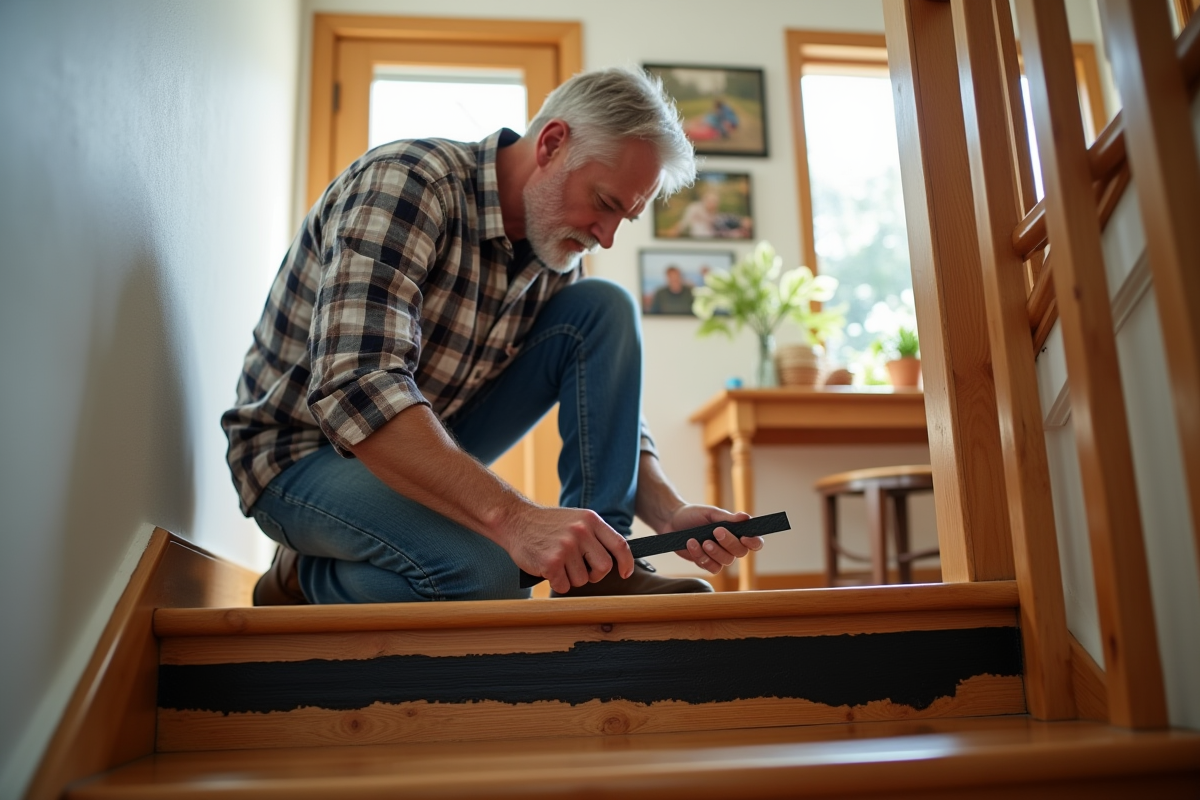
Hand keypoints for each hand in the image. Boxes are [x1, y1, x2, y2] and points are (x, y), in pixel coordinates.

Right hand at [505, 506, 634, 594]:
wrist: (514, 520)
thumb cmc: (546, 524)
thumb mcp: (575, 520)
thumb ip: (594, 535)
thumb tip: (615, 560)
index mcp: (591, 520)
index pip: (619, 545)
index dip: (626, 562)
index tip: (626, 573)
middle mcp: (581, 532)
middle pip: (604, 567)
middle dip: (594, 575)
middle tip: (581, 570)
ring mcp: (566, 547)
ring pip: (582, 580)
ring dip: (571, 578)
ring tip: (558, 564)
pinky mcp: (551, 562)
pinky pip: (563, 586)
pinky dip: (556, 583)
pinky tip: (547, 569)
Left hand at [663, 504, 761, 574]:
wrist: (672, 521)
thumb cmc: (693, 515)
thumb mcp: (710, 513)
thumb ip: (727, 518)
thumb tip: (746, 517)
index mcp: (737, 532)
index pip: (755, 542)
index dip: (754, 542)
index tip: (745, 536)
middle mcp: (731, 546)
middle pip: (741, 552)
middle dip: (729, 543)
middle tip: (716, 531)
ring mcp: (718, 556)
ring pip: (726, 562)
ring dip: (714, 551)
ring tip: (701, 540)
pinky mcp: (705, 563)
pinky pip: (710, 567)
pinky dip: (700, 556)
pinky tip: (691, 544)